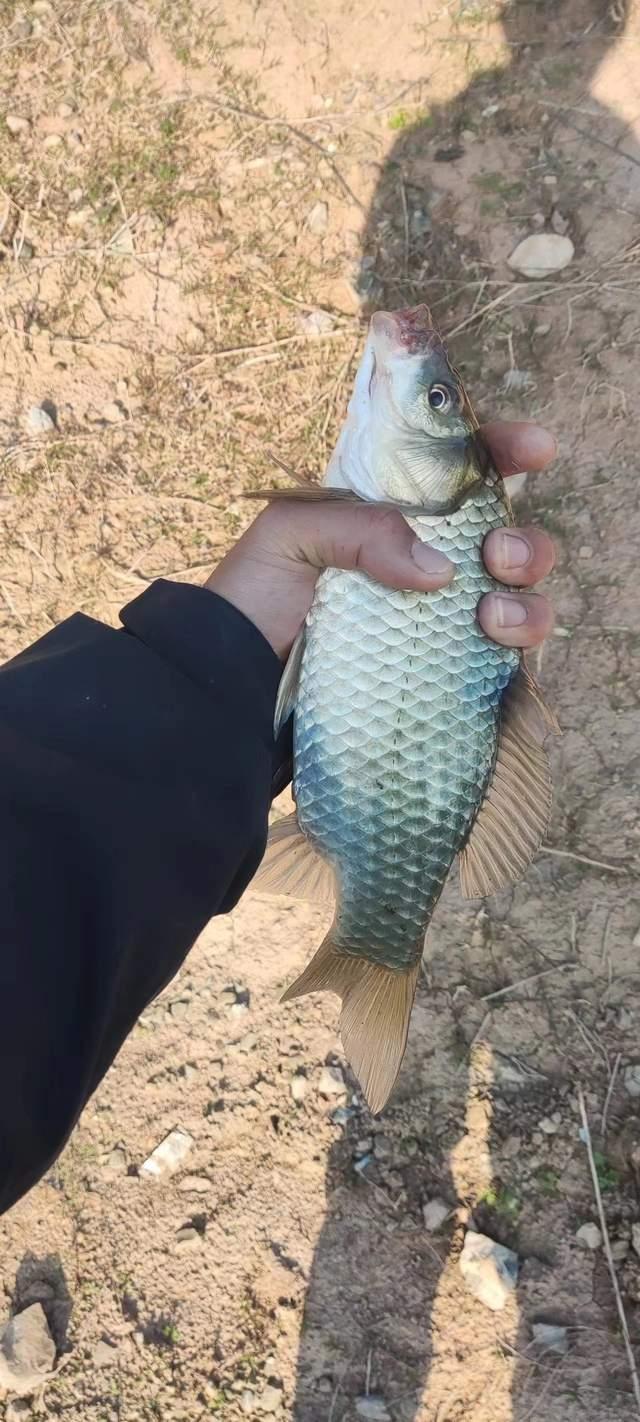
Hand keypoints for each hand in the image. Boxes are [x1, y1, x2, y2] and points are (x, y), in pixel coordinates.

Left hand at [206, 421, 555, 659]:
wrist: (233, 684)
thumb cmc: (253, 600)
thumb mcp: (290, 534)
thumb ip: (360, 527)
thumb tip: (439, 569)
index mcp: (388, 514)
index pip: (457, 471)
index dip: (503, 451)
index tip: (536, 449)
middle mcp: (422, 562)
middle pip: (505, 535)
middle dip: (525, 539)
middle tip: (498, 554)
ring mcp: (436, 618)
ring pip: (519, 593)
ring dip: (528, 594)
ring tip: (491, 612)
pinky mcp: (444, 670)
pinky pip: (506, 653)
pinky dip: (519, 640)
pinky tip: (497, 640)